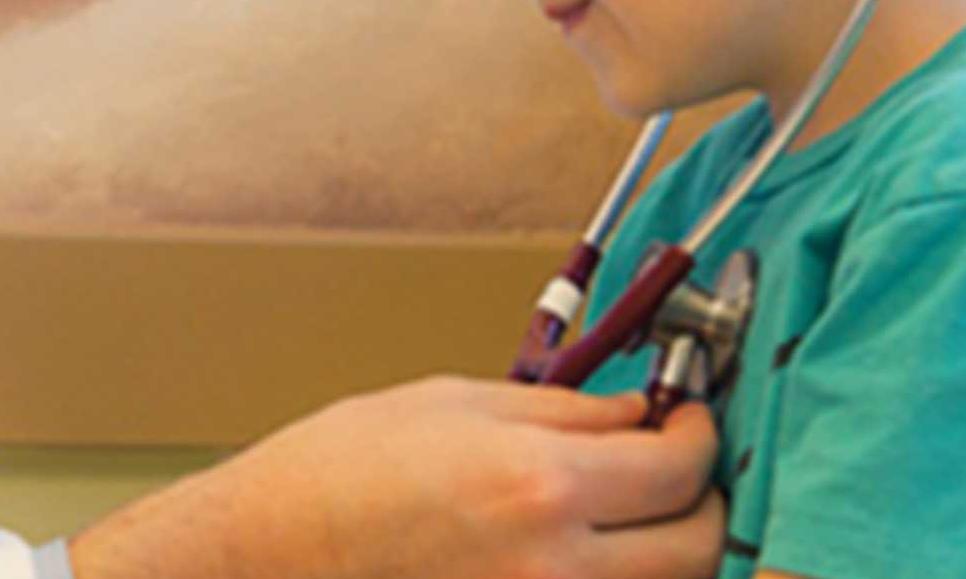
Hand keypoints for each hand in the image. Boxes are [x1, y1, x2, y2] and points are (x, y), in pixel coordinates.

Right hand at [68, 376, 722, 578]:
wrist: (266, 554)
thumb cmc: (337, 473)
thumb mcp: (451, 404)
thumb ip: (560, 411)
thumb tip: (635, 412)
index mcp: (539, 485)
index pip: (678, 466)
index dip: (697, 433)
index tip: (686, 417)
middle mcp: (554, 565)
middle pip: (698, 545)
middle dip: (699, 498)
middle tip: (673, 465)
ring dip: (666, 548)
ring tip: (632, 510)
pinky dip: (612, 577)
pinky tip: (582, 549)